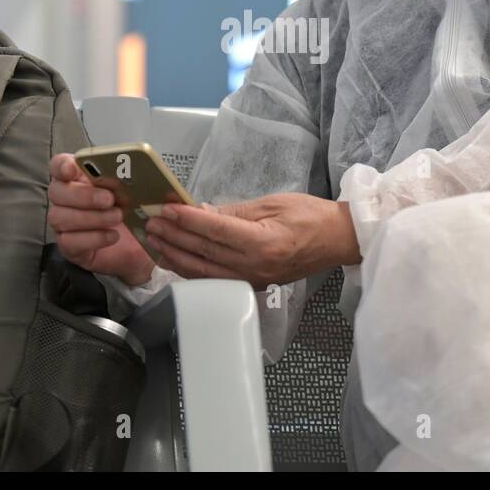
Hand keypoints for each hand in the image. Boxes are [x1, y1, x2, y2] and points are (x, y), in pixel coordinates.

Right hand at [47, 153, 154, 285]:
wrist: (142, 242)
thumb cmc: (134, 210)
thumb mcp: (136, 191)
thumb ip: (128, 176)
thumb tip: (133, 168)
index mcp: (78, 177)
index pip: (58, 166)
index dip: (62, 165)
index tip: (72, 168)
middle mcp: (65, 199)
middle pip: (57, 191)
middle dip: (83, 195)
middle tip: (109, 199)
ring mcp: (63, 224)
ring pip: (60, 217)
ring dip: (90, 217)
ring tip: (117, 217)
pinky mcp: (69, 246)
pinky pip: (69, 242)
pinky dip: (93, 238)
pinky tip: (112, 235)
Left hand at [144, 193, 359, 288]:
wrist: (338, 240)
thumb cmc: (311, 216)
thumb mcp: (272, 203)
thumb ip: (234, 211)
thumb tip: (201, 212)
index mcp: (262, 243)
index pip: (215, 231)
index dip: (188, 220)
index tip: (166, 209)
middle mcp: (254, 267)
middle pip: (204, 253)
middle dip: (174, 237)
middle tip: (152, 224)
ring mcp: (252, 280)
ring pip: (204, 272)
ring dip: (176, 257)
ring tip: (156, 242)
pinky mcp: (252, 286)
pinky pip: (214, 280)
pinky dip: (192, 270)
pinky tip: (176, 260)